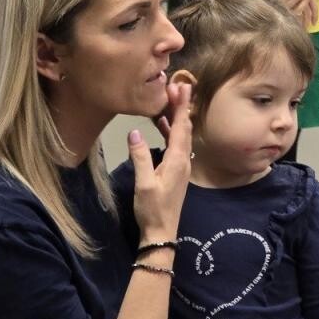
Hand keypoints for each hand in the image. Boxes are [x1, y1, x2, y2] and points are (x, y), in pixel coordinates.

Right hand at [127, 81, 191, 241]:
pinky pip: (175, 144)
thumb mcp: (144, 183)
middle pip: (184, 127)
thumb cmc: (152, 209)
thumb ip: (140, 157)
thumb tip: (134, 133)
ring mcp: (181, 165)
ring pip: (180, 135)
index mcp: (178, 160)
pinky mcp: (176, 170)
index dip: (182, 106)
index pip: (182, 127)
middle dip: (181, 106)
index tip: (182, 87)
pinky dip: (170, 131)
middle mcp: (184, 159)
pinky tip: (162, 125)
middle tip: (175, 86)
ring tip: (168, 99)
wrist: (161, 232)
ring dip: (175, 117)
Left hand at [268, 0, 318, 26]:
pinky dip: (313, 16)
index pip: (282, 0)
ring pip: (301, 11)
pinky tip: (312, 24)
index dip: (275, 7)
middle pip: (291, 8)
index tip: (268, 12)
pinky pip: (313, 7)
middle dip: (283, 15)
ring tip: (291, 29)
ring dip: (297, 20)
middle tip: (275, 23)